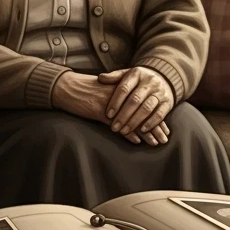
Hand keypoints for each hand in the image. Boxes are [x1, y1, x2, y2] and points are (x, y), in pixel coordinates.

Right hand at [51, 72, 168, 145]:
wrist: (65, 86)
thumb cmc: (83, 90)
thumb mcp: (103, 92)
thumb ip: (118, 100)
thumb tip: (128, 112)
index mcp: (121, 90)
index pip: (143, 104)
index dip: (154, 117)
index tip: (164, 128)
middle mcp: (119, 95)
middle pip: (142, 112)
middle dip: (155, 126)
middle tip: (165, 138)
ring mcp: (110, 103)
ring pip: (133, 118)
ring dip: (146, 132)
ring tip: (156, 142)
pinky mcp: (99, 110)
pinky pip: (117, 124)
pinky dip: (128, 133)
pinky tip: (137, 140)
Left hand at [98, 66, 174, 137]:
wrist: (164, 77)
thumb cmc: (139, 79)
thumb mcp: (127, 74)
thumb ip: (114, 77)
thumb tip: (100, 78)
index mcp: (136, 74)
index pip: (124, 88)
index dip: (115, 102)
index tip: (108, 115)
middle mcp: (149, 82)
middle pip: (135, 100)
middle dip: (123, 116)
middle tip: (114, 127)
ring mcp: (160, 92)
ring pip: (146, 108)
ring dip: (134, 122)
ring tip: (124, 131)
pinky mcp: (168, 103)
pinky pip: (160, 114)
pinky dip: (151, 123)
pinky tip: (142, 131)